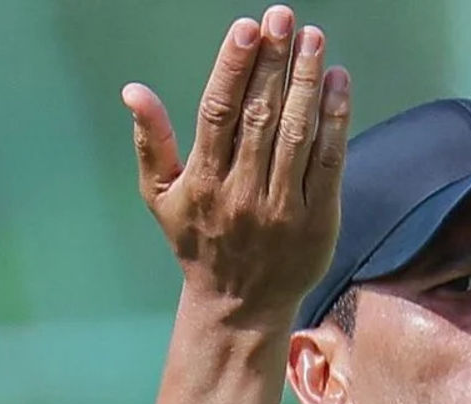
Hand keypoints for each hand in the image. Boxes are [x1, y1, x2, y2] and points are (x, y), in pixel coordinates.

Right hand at [123, 6, 350, 320]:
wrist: (239, 308)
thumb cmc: (198, 244)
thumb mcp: (161, 198)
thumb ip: (151, 142)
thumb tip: (133, 91)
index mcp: (202, 182)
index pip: (217, 113)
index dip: (233, 68)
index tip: (246, 29)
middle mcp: (241, 193)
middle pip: (260, 115)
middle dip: (273, 62)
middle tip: (284, 17)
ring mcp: (281, 208)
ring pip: (297, 133)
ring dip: (307, 81)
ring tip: (313, 38)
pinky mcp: (316, 220)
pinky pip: (328, 162)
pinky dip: (335, 120)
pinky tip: (337, 84)